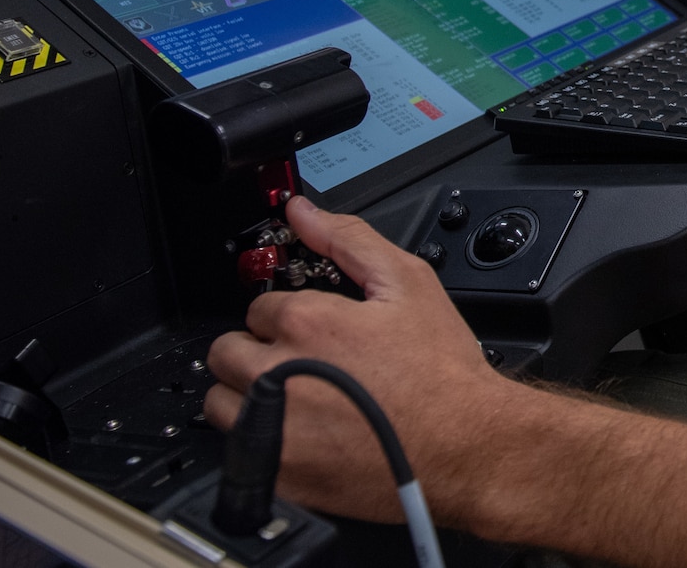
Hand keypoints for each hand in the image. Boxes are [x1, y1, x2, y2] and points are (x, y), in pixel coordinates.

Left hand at [203, 196, 522, 524]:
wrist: (465, 444)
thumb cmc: (441, 371)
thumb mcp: (408, 284)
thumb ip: (348, 240)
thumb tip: (303, 213)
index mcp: (306, 323)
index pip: (260, 306)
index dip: (289, 314)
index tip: (313, 329)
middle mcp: (277, 373)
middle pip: (227, 351)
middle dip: (259, 350)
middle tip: (301, 360)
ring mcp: (272, 427)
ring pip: (221, 400)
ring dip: (247, 393)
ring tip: (295, 395)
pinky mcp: (276, 472)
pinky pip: (236, 449)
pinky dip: (259, 437)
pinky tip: (301, 430)